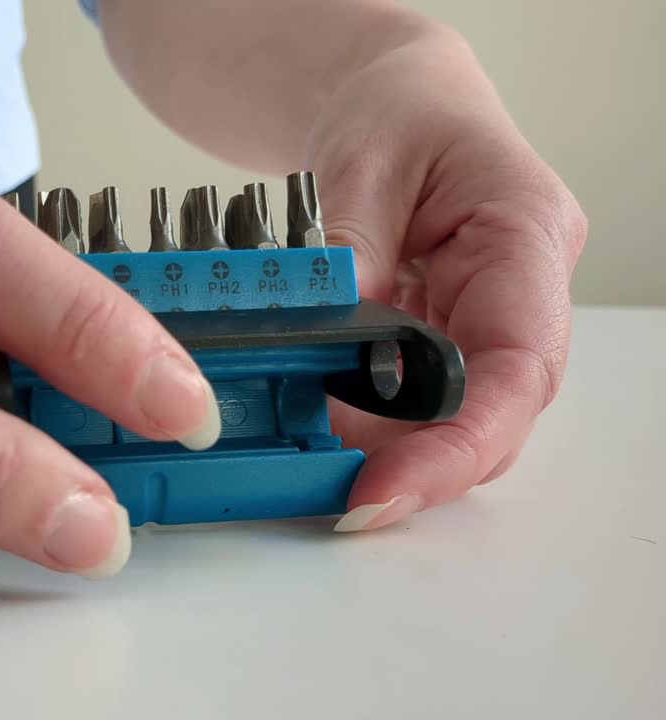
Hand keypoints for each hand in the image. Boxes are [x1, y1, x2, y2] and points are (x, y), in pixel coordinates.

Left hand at [304, 26, 587, 530]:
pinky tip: (316, 431)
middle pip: (494, 416)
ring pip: (455, 423)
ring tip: (311, 464)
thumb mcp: (363, 162)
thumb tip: (326, 344)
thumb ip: (351, 251)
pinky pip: (415, 406)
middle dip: (418, 469)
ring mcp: (482, 326)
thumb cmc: (396, 114)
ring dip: (387, 455)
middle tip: (339, 501)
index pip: (516, 369)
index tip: (384, 490)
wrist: (392, 104)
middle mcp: (518, 295)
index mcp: (525, 238)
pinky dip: (366, 429)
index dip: (457, 446)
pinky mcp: (443, 345)